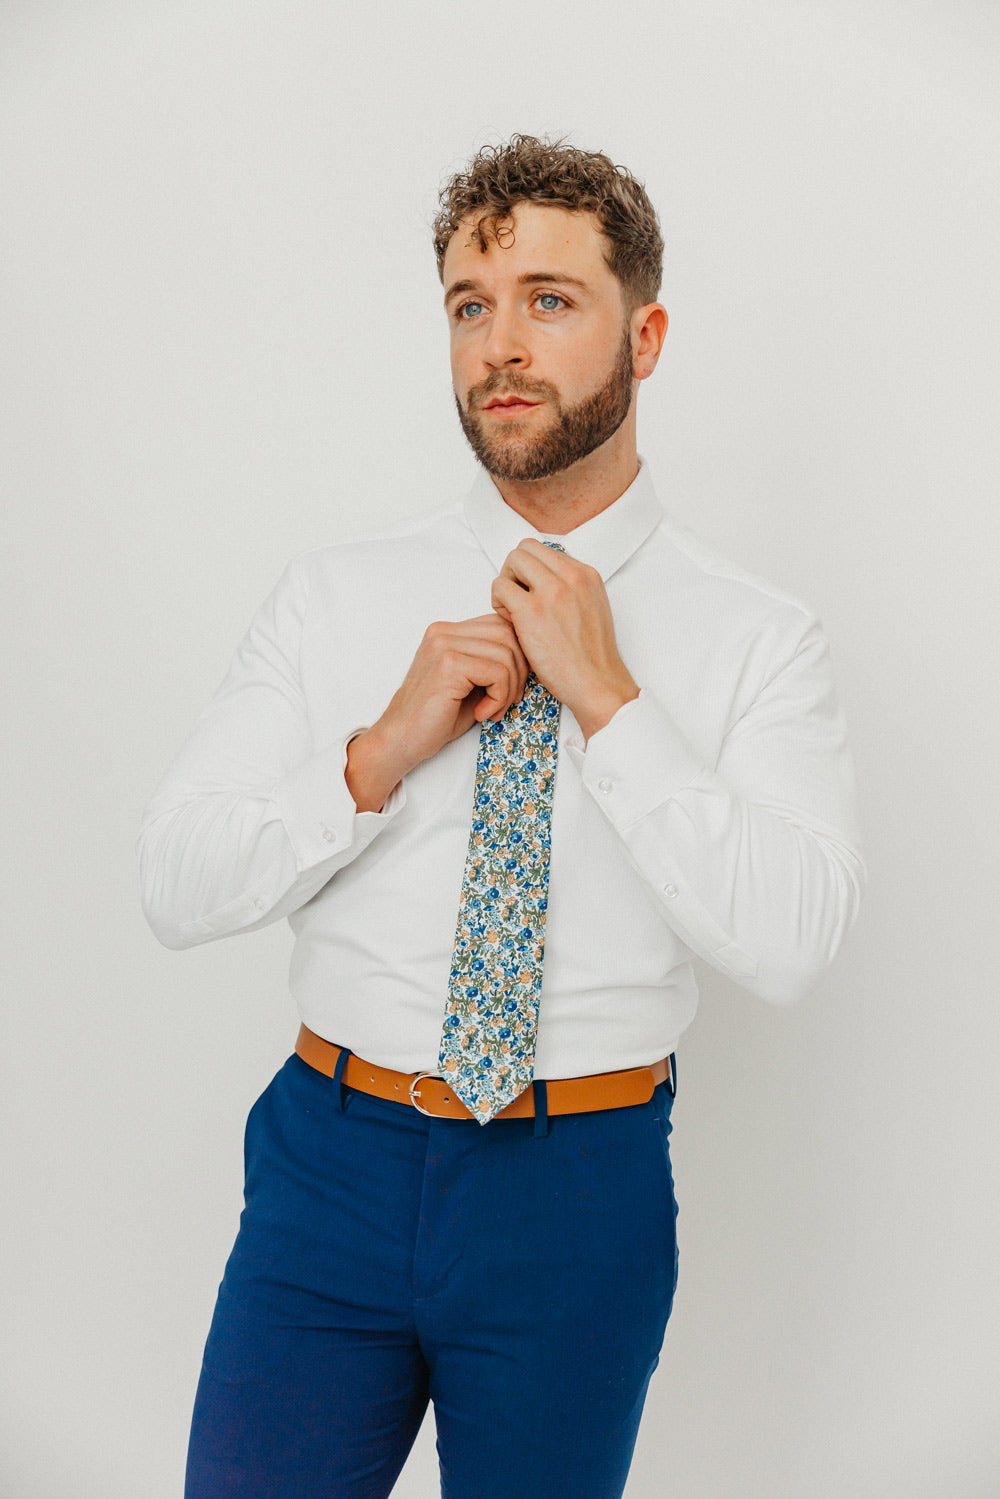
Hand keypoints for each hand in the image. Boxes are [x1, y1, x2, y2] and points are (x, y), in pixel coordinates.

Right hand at [346, 613, 529, 810]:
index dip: (518, 655)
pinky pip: (497, 672)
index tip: (511, 686)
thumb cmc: (436, 717)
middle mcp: (443, 632)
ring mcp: (443, 645)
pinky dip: (499, 698)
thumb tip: (531, 655)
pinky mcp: (448, 664)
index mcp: (448, 631)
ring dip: (509, 689)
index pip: (502, 624)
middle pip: (509, 634)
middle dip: (520, 671)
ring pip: (507, 654)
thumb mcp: (472, 682)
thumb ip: (493, 661)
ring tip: (494, 709)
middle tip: (508, 701)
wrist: (402, 740)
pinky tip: (484, 713)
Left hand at [490, 539, 638, 739]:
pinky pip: (500, 586)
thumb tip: (540, 582)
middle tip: (516, 600)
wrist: (597, 683)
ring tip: (513, 612)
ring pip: (513, 559)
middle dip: (515, 571)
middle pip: (526, 548)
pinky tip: (510, 623)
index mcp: (587, 574)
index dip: (531, 571)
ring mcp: (553, 591)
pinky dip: (498, 602)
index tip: (532, 594)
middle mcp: (572, 576)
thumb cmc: (590, 657)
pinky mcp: (533, 610)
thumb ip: (570, 590)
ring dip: (506, 583)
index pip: (546, 551)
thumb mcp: (591, 608)